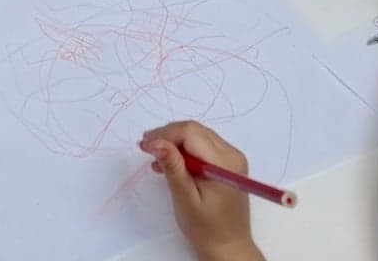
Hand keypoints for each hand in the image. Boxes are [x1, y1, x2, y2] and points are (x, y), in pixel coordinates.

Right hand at [138, 121, 264, 260]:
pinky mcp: (227, 164)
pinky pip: (203, 146)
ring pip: (197, 136)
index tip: (145, 146)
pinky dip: (185, 151)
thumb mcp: (185, 199)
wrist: (228, 247)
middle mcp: (232, 155)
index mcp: (224, 163)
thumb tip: (157, 142)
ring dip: (175, 142)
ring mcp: (231, 158)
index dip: (165, 134)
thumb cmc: (206, 228)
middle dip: (168, 136)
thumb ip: (173, 168)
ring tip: (154, 156)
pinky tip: (169, 162)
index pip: (191, 132)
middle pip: (195, 131)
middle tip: (145, 147)